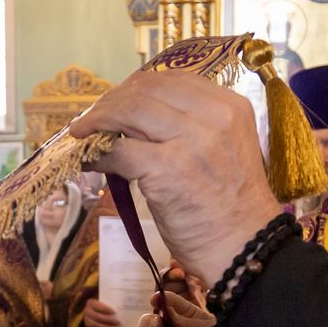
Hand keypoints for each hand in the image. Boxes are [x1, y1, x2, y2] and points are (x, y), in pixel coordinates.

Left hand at [68, 72, 280, 284]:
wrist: (245, 247)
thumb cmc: (231, 205)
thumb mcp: (224, 149)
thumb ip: (192, 126)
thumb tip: (137, 115)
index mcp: (229, 107)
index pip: (173, 79)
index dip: (137, 86)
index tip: (118, 100)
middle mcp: (213, 117)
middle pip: (146, 90)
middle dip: (112, 101)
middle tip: (93, 117)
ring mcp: (189, 142)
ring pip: (128, 112)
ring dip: (97, 120)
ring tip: (82, 132)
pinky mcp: (165, 170)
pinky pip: (118, 151)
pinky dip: (96, 154)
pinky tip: (88, 161)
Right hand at [81, 298, 123, 326]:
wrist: (98, 310)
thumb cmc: (105, 304)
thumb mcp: (107, 301)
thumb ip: (112, 302)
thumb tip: (123, 301)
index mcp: (91, 302)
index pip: (97, 305)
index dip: (105, 309)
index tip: (114, 312)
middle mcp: (87, 311)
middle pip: (96, 316)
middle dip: (107, 320)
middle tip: (117, 322)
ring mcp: (86, 319)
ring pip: (95, 325)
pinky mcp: (89, 326)